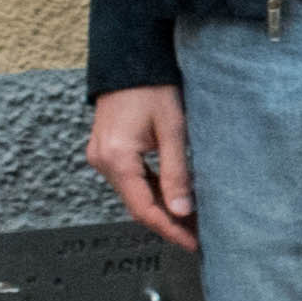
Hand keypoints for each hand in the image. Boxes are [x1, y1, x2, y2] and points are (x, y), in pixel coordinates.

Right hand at [86, 85, 195, 248]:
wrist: (130, 56)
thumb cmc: (153, 87)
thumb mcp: (172, 129)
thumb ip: (176, 172)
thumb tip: (182, 210)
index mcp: (117, 158)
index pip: (144, 209)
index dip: (170, 230)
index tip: (193, 243)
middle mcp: (102, 161)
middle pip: (137, 205)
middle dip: (169, 222)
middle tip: (200, 234)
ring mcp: (101, 155)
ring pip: (133, 194)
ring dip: (161, 207)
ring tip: (193, 218)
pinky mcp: (106, 150)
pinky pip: (129, 179)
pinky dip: (151, 191)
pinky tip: (174, 196)